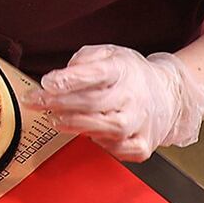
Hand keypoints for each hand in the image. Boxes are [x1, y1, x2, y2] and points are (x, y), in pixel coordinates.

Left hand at [24, 45, 203, 161]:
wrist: (167, 94)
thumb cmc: (129, 74)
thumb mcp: (108, 54)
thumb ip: (83, 59)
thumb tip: (61, 75)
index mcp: (123, 69)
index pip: (96, 73)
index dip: (70, 78)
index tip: (47, 82)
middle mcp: (134, 96)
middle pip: (95, 102)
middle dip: (60, 103)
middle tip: (36, 102)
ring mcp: (141, 122)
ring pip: (107, 127)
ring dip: (76, 124)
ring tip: (54, 120)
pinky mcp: (143, 144)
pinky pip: (119, 149)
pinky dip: (101, 144)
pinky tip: (88, 135)